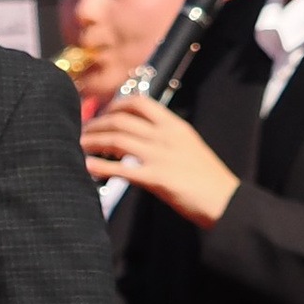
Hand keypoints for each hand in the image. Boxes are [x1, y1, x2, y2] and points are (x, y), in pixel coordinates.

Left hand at [78, 94, 237, 223]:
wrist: (226, 201)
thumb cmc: (207, 178)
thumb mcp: (188, 147)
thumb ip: (165, 138)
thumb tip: (139, 137)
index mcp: (174, 126)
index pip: (139, 102)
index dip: (115, 105)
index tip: (102, 114)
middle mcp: (166, 136)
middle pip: (121, 120)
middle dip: (96, 124)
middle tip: (82, 132)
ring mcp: (161, 156)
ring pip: (116, 140)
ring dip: (92, 141)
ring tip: (77, 145)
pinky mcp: (157, 179)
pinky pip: (122, 170)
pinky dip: (100, 166)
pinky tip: (86, 165)